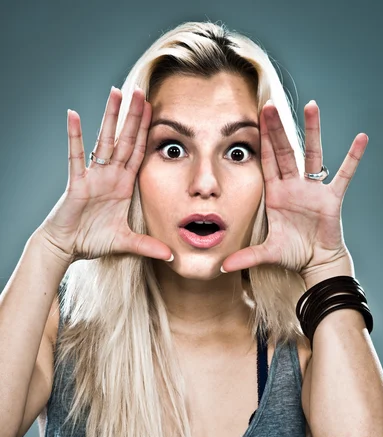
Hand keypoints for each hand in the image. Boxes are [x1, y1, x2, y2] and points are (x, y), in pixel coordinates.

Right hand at [38, 86, 172, 263]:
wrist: (68, 247)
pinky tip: (74, 115)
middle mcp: (110, 175)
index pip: (139, 153)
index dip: (147, 133)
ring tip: (115, 92)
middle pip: (125, 140)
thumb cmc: (92, 240)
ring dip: (110, 117)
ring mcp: (93, 176)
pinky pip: (76, 156)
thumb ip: (148, 246)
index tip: (156, 111)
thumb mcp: (126, 242)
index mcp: (123, 184)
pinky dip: (75, 136)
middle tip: (141, 91)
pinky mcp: (76, 182)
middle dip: (133, 117)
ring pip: (103, 141)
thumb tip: (171, 256)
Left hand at [220, 99, 367, 281]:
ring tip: (311, 106)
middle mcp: (293, 186)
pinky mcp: (331, 198)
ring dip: (312, 131)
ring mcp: (313, 190)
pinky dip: (352, 158)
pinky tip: (361, 138)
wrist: (316, 263)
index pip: (267, 160)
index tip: (255, 118)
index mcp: (276, 194)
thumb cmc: (293, 255)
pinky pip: (344, 174)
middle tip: (270, 104)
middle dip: (278, 128)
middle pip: (285, 151)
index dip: (262, 139)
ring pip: (313, 154)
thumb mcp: (266, 254)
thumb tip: (222, 267)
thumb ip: (245, 257)